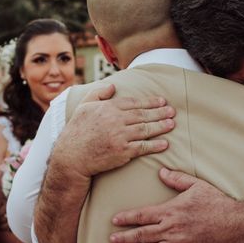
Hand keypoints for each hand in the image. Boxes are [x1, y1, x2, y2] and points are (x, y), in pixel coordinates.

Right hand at [57, 84, 175, 177]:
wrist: (71, 156)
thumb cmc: (76, 131)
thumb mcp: (83, 107)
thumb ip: (98, 94)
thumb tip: (112, 86)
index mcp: (108, 108)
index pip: (134, 103)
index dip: (150, 102)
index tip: (161, 101)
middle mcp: (116, 120)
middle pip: (143, 115)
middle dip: (160, 112)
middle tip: (172, 111)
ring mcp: (120, 136)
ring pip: (145, 129)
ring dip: (161, 126)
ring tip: (172, 124)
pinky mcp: (122, 152)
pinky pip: (143, 147)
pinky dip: (155, 145)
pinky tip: (165, 143)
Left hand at [110, 168, 238, 242]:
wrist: (236, 225)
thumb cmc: (216, 203)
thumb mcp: (197, 185)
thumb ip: (177, 178)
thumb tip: (161, 172)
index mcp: (171, 211)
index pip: (143, 215)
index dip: (127, 218)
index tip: (115, 221)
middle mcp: (171, 229)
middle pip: (142, 234)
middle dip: (125, 237)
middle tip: (112, 239)